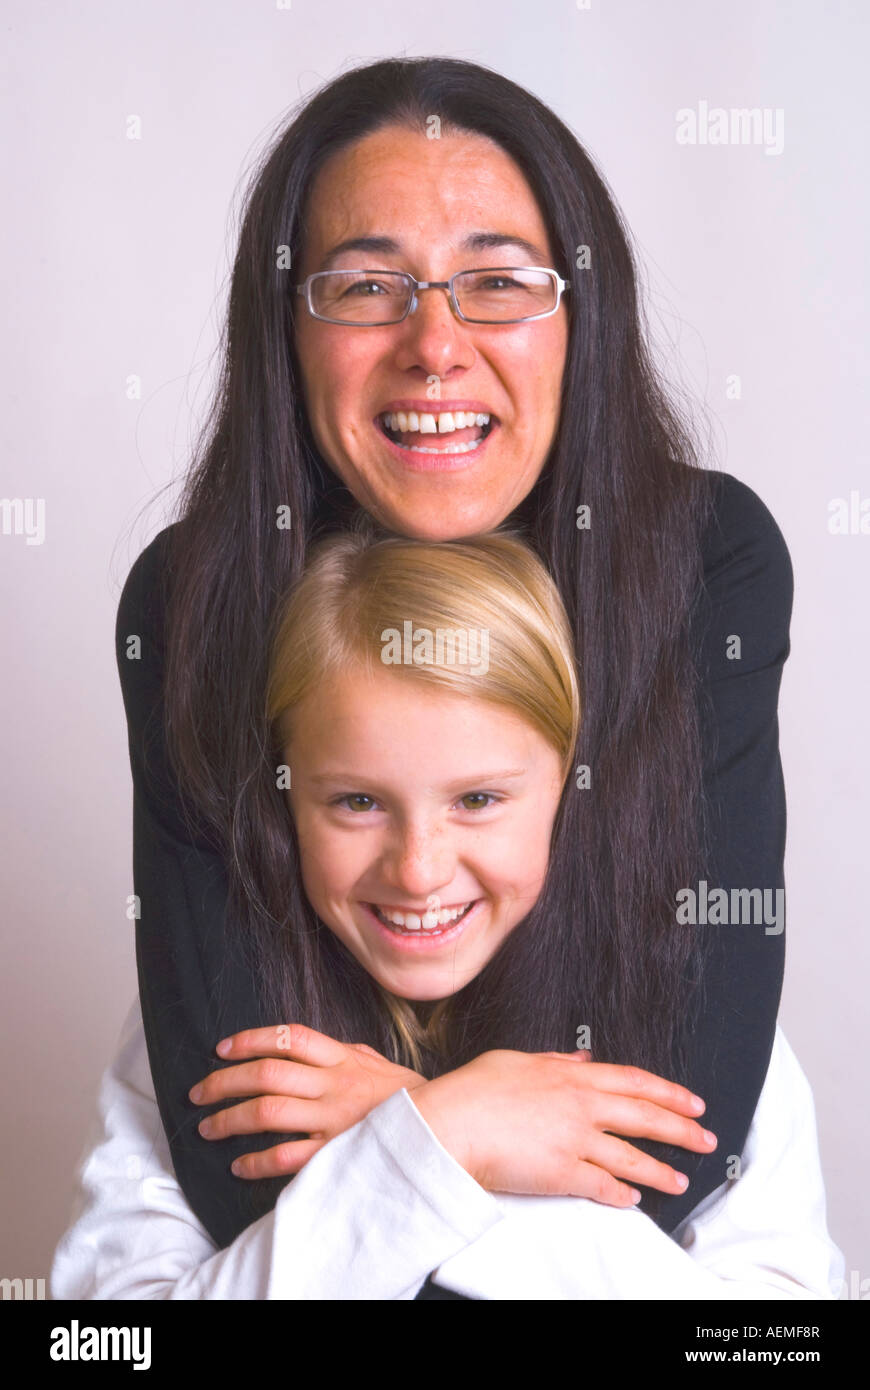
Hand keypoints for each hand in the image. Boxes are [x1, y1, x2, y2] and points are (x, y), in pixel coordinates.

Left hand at [189, 1023, 426, 1179]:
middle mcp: (334, 1084)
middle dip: (225, 1081)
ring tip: (208, 1127)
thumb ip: (350, 1053)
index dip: (251, 1039)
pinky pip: (287, 1157)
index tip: (222, 1049)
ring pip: (268, 1112)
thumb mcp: (381, 1064)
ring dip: (230, 1119)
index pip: (290, 1037)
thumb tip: (323, 1046)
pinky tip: (240, 1164)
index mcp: (343, 1059)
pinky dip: (257, 1161)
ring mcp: (334, 1120)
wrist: (446, 1131)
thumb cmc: (412, 1099)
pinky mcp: (336, 1154)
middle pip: (267, 1073)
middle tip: (199, 1091)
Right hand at [411, 1048, 716, 1206]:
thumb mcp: (517, 1061)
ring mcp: (575, 1141)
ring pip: (632, 1158)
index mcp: (573, 1076)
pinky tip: (633, 1201)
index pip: (636, 1081)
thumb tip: (584, 1058)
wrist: (452, 1122)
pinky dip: (622, 1196)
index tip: (693, 1102)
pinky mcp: (562, 1173)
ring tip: (680, 1181)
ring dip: (660, 1171)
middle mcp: (582, 1106)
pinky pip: (603, 1187)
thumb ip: (557, 1060)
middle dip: (682, 1130)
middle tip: (706, 1140)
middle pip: (646, 1118)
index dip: (670, 1092)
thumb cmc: (476, 1090)